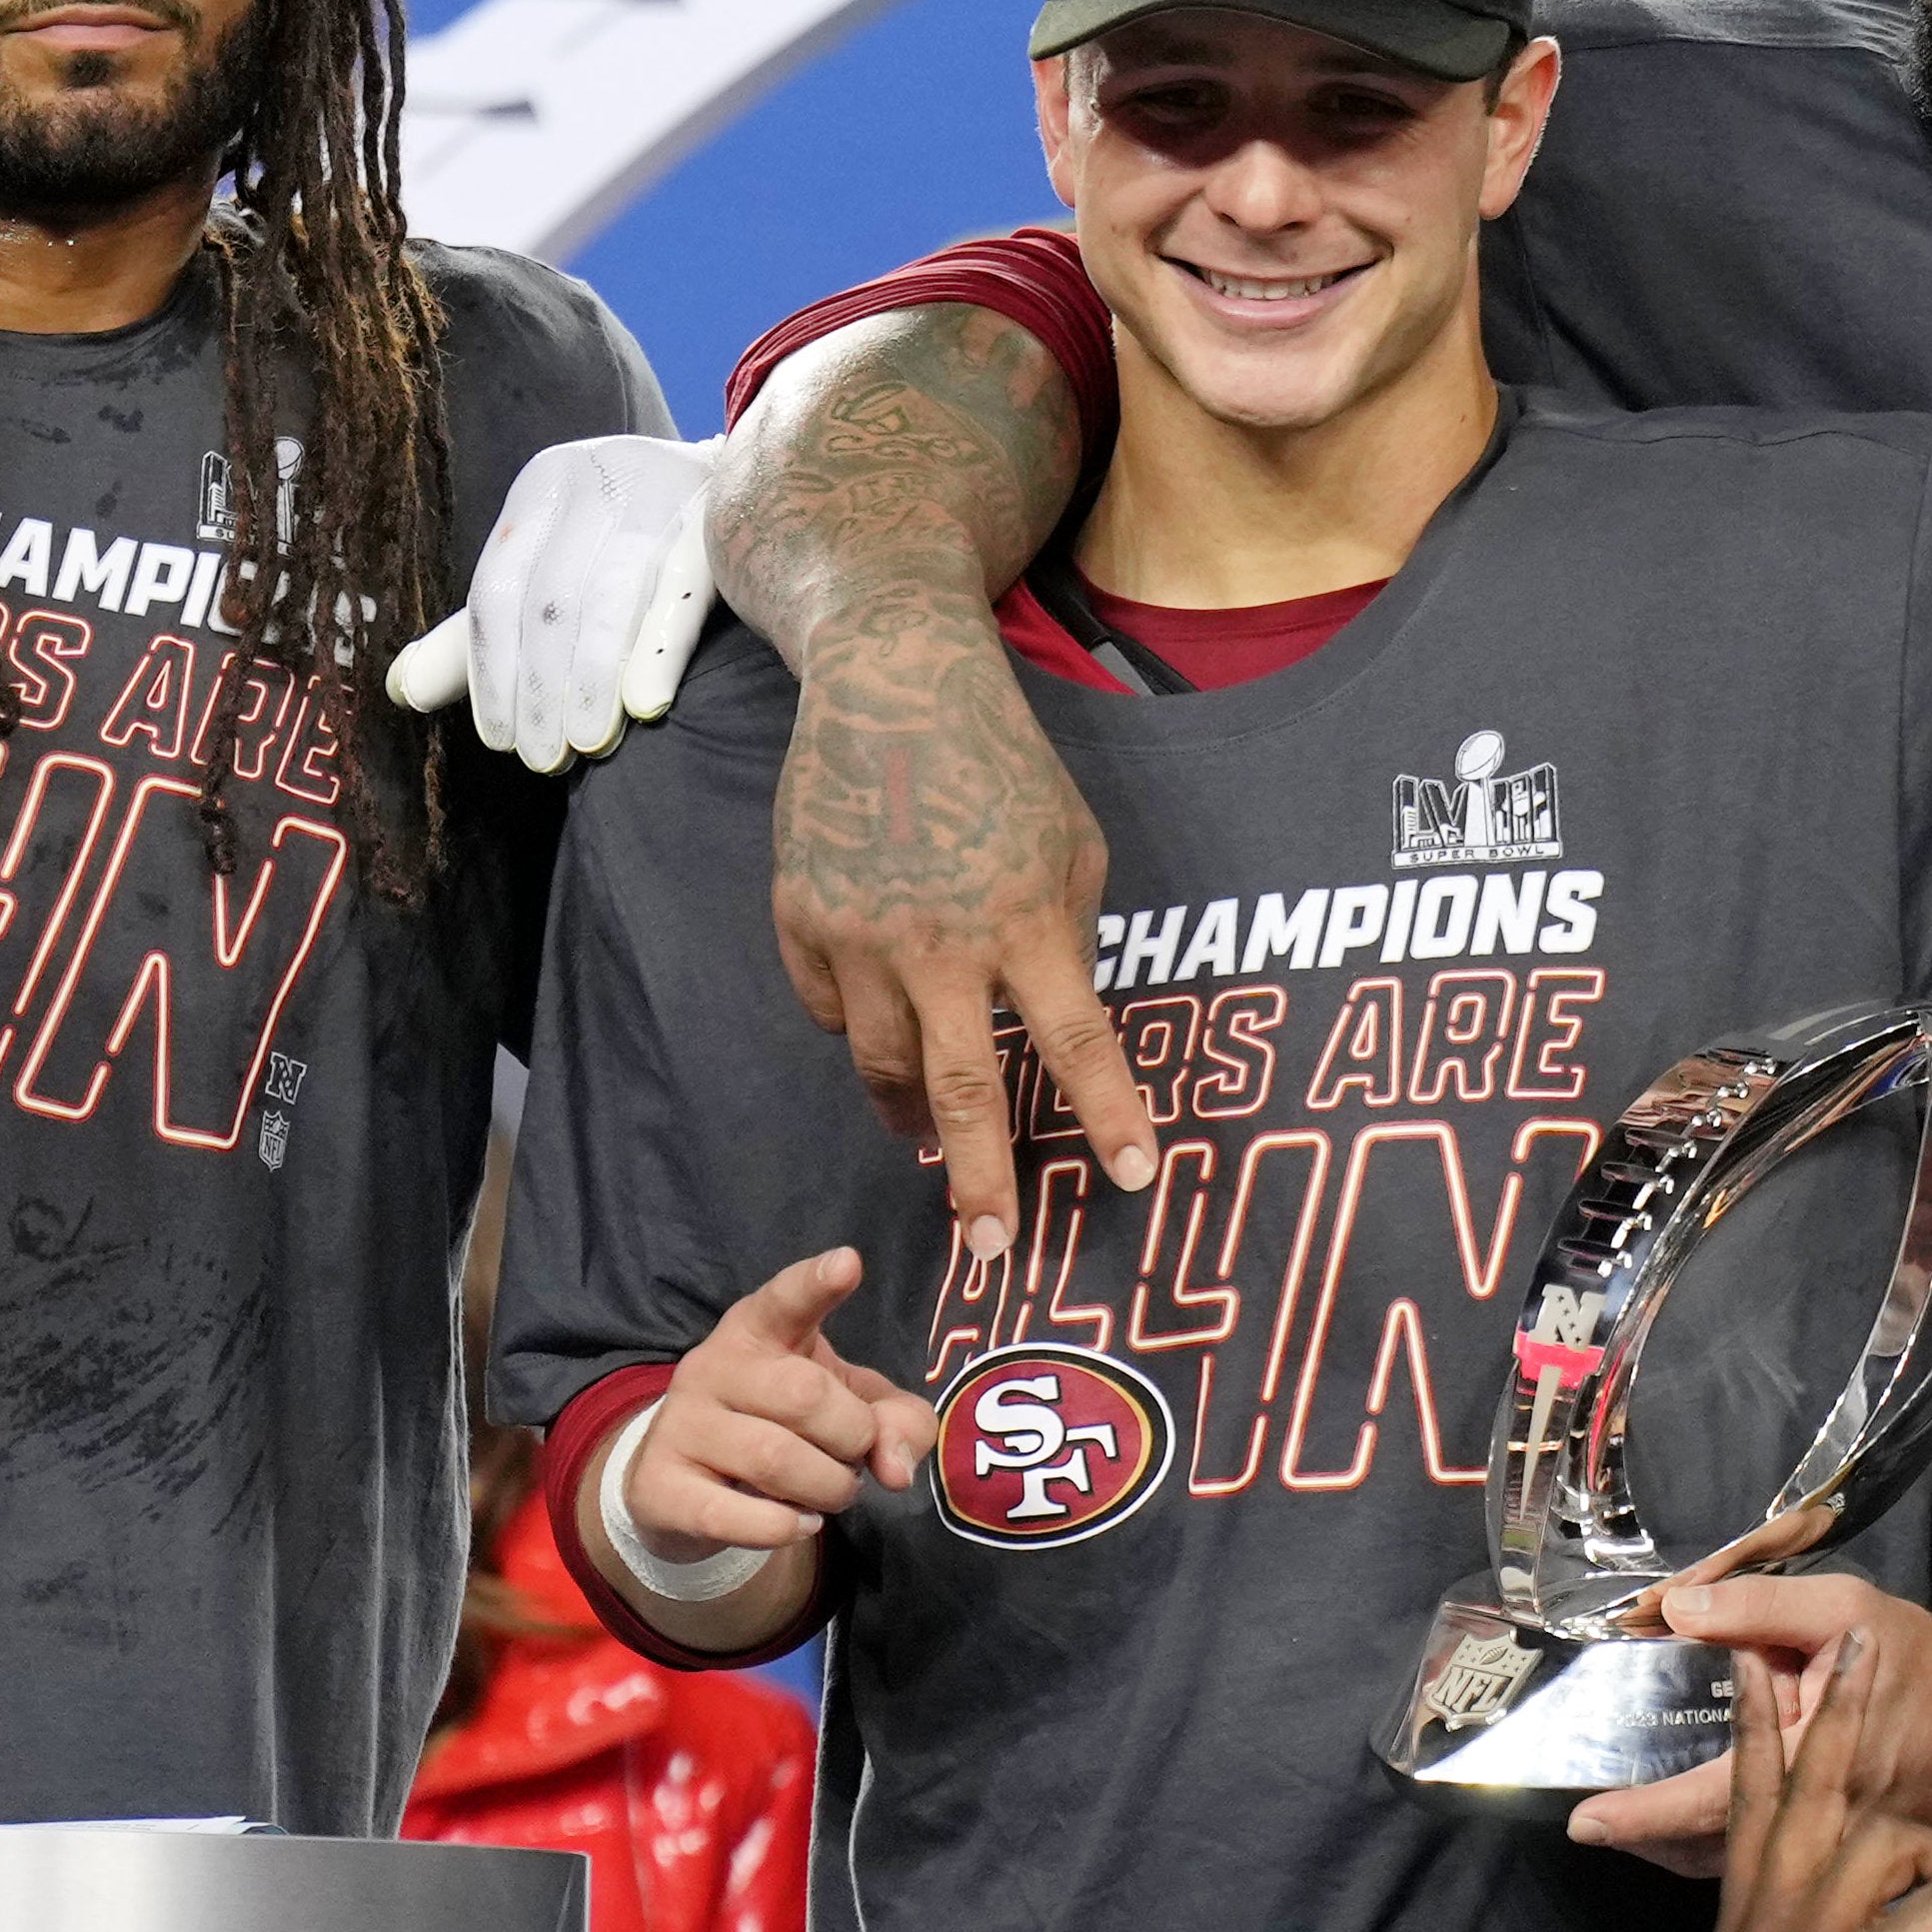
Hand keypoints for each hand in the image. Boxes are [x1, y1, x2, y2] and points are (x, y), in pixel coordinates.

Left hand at [387, 431, 719, 773]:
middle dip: (541, 688)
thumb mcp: (546, 577)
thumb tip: (401, 689)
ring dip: (590, 681)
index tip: (500, 740)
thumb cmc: (627, 548)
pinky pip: (680, 591)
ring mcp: (659, 489)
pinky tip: (645, 706)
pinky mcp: (718, 517)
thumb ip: (480, 636)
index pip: (496, 587)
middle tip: (544, 759)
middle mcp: (594, 476)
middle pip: (548, 598)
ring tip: (586, 745)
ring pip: (608, 597)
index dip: (490, 670)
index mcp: (543, 488)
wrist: (743, 488)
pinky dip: (657, 650)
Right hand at [620, 1251, 934, 1562]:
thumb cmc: (781, 1428)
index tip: (848, 1264)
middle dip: (852, 1438)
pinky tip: (797, 1524)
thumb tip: (894, 1468)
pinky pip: (732, 1514)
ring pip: (775, 1459)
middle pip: (804, 1395)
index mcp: (761, 1329)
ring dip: (827, 1489)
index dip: (817, 1283)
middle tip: (853, 1458)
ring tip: (829, 1494)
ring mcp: (680, 1424)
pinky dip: (781, 1528)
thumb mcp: (850, 1410)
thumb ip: (897, 1423)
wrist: (682, 1487)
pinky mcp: (659, 1486)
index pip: (787, 1299)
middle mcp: (712, 1365)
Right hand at [770, 600, 1157, 1262]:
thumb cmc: (1002, 764)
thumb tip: (1053, 1032)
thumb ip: (1065, 942)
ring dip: (914, 1117)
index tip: (1132, 1181)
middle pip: (961, 1092)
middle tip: (990, 1250)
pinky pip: (833, 1013)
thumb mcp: (1072, 847)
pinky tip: (884, 1017)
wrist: (890, 681)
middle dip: (981, 1182)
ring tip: (935, 1147)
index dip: (1109, 1117)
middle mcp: (938, 941)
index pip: (1079, 1044)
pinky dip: (862, 1026)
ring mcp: (858, 936)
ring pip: (884, 1067)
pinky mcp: (800, 922)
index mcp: (1024, 919)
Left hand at [1577, 1575, 1931, 1871]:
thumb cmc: (1917, 1658)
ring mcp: (1838, 1853)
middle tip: (1596, 1827)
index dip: (1645, 1814)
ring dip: (1681, 1852)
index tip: (1585, 1821)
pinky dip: (1727, 1853)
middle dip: (1649, 1841)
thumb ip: (1757, 1607)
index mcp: (1814, 1759)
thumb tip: (1672, 1609)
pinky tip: (1695, 1832)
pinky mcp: (1850, 1863)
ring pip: (1743, 1870)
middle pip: (1714, 1851)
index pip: (1712, 1797)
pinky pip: (1776, 1869)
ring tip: (1632, 1831)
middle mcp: (1822, 1823)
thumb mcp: (1844, 1607)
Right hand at [1712, 1618, 1931, 1931]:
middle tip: (1863, 1641)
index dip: (1760, 1734)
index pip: (1747, 1807)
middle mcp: (1767, 1923)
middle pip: (1806, 1791)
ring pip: (1885, 1841)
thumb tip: (1870, 1882)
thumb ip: (1811, 1931)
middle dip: (1836, 1709)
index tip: (1760, 1667)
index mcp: (1747, 1923)